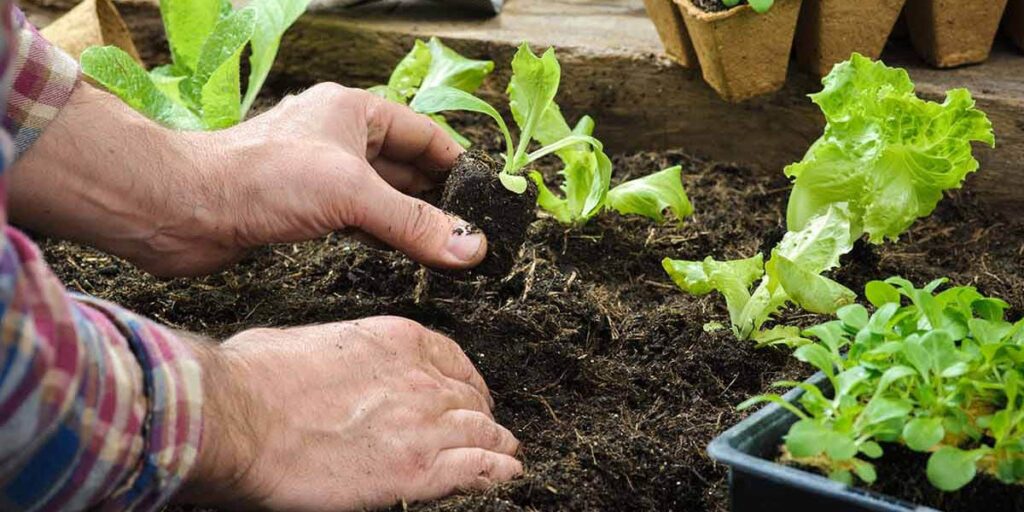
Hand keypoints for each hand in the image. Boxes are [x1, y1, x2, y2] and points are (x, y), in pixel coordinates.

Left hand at [9, 82, 485, 276]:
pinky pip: (356, 220)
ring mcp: (320, 174)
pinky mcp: (301, 209)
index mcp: (354, 112)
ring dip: (411, 220)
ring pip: (381, 196)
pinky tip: (401, 255)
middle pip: (406, 167)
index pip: (424, 135)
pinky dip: (382, 236)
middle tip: (474, 232)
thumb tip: (472, 246)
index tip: (487, 199)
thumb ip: (414, 222)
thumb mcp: (351, 194)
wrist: (183, 210)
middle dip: (439, 197)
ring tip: (448, 249)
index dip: (457, 164)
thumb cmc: (261, 179)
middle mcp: (339, 137)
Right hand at [180, 317, 521, 509]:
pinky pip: (479, 469)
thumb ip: (337, 354)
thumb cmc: (253, 378)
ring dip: (496, 444)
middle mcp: (419, 378)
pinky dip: (497, 473)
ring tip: (505, 454)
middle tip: (482, 430)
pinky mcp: (417, 470)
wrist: (236, 416)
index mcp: (396, 340)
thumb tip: (328, 367)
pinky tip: (506, 475)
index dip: (464, 382)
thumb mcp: (303, 341)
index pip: (453, 360)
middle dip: (479, 415)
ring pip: (484, 432)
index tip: (466, 395)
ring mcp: (423, 424)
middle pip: (470, 398)